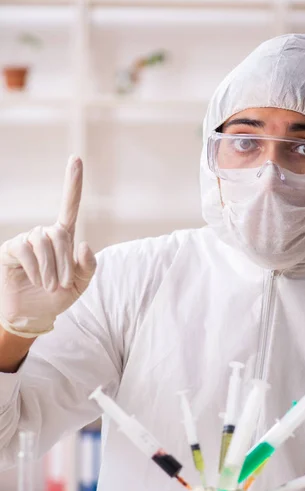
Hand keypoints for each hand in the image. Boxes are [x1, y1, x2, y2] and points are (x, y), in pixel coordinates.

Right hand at [0, 156, 95, 337]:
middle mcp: (45, 234)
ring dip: (50, 268)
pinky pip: (26, 250)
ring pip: (43, 242)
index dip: (73, 183)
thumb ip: (88, 266)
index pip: (69, 207)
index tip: (77, 158)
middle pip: (59, 234)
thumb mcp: (80, 284)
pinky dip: (35, 268)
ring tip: (49, 285)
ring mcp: (26, 240)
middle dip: (64, 262)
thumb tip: (83, 244)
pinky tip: (35, 280)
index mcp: (64, 238)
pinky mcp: (11, 249)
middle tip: (61, 283)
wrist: (34, 314)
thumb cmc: (58, 296)